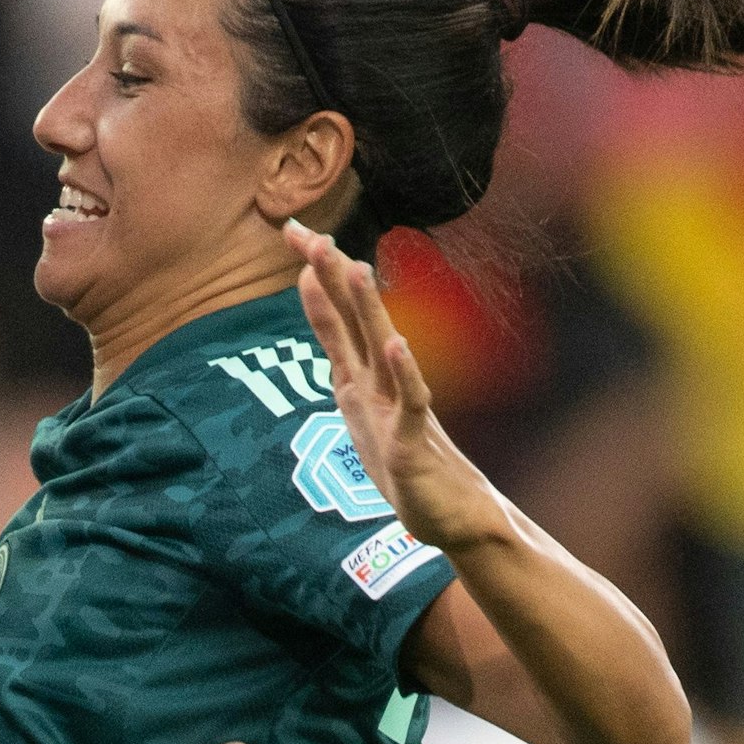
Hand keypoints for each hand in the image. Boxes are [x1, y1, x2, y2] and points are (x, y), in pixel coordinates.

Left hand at [283, 222, 505, 552]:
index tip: (292, 229)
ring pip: (381, 350)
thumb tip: (324, 323)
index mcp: (363, 375)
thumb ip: (343, 359)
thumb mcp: (360, 404)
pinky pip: (411, 402)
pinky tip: (399, 344)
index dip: (313, 274)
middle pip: (352, 320)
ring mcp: (398, 408)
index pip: (333, 315)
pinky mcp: (412, 442)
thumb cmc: (405, 457)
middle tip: (309, 233)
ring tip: (356, 268)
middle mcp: (381, 382)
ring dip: (369, 311)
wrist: (451, 515)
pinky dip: (404, 373)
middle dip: (331, 277)